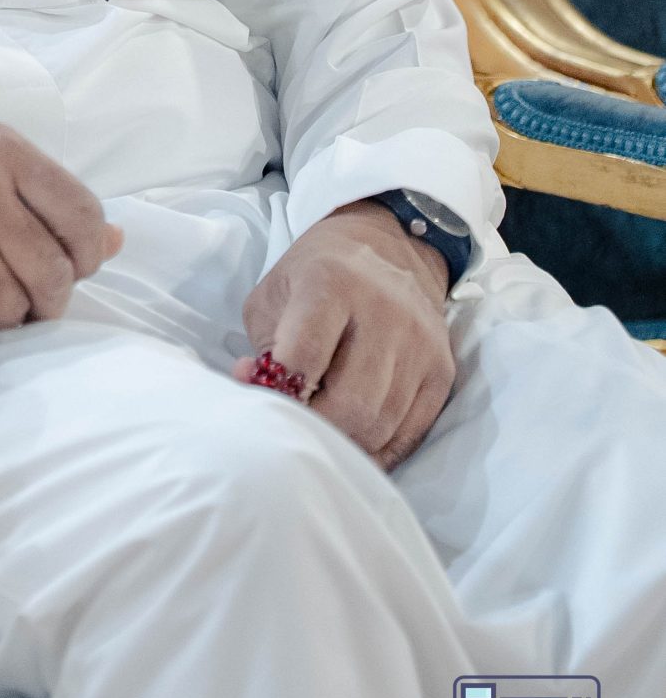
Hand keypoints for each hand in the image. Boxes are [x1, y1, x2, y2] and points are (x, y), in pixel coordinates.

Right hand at [0, 102, 120, 339]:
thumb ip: (46, 193)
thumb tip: (115, 243)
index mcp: (4, 152)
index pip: (83, 216)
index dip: (90, 253)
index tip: (75, 264)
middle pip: (52, 275)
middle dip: (50, 298)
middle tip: (31, 297)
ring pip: (9, 309)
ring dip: (4, 315)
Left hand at [233, 199, 454, 468]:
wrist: (389, 250)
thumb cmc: (317, 276)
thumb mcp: (275, 293)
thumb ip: (264, 346)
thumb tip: (257, 390)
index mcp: (331, 282)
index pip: (305, 355)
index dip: (281, 391)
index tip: (266, 397)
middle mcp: (384, 311)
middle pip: (351, 402)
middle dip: (316, 426)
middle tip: (296, 424)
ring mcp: (419, 343)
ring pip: (381, 423)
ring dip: (345, 440)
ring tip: (322, 428)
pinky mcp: (442, 370)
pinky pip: (410, 432)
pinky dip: (377, 448)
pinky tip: (353, 438)